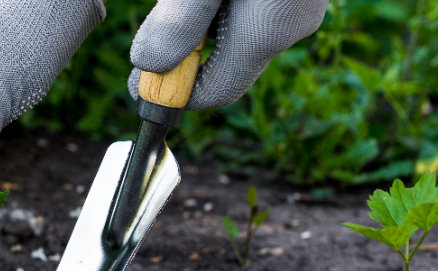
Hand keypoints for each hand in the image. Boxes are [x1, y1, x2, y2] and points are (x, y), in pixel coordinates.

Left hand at [128, 0, 328, 109]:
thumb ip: (177, 22)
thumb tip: (148, 66)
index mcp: (267, 31)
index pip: (215, 93)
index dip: (173, 95)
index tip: (139, 84)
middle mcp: (290, 27)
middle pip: (224, 64)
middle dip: (184, 57)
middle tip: (152, 34)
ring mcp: (298, 7)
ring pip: (236, 35)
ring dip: (200, 28)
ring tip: (183, 2)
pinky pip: (251, 13)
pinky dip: (220, 10)